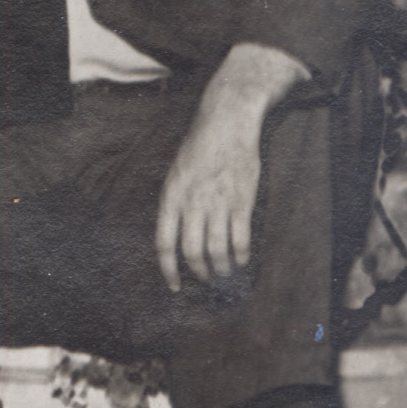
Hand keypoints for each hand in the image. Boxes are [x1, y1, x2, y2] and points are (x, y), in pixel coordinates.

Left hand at [155, 45, 303, 290]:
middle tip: (206, 279)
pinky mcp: (241, 200)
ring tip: (225, 273)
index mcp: (171, 195)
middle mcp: (192, 202)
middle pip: (192, 252)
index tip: (175, 286)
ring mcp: (217, 202)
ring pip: (217, 250)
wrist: (226, 121)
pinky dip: (241, 255)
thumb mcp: (177, 171)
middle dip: (199, 272)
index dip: (169, 269)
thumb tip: (176, 235)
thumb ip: (176, 202)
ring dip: (222, 268)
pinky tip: (242, 259)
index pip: (164, 243)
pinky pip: (240, 239)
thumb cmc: (200, 145)